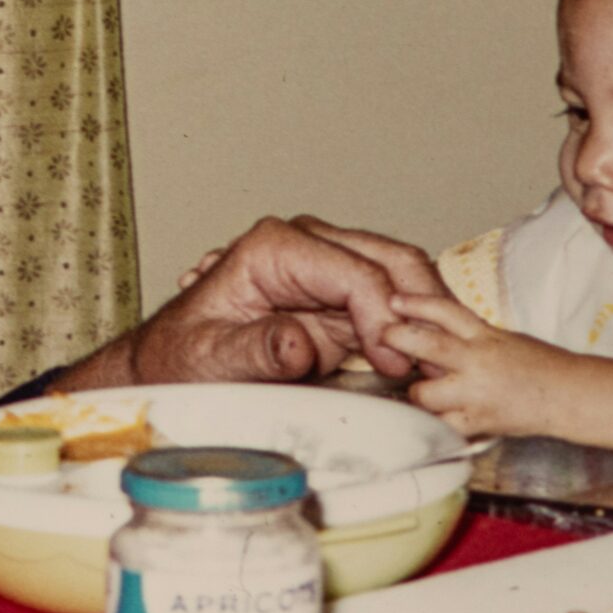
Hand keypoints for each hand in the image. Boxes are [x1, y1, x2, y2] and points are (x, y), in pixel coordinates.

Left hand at [61, 215, 446, 389]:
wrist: (174, 365)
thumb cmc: (183, 358)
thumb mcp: (208, 359)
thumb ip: (253, 350)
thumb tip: (296, 342)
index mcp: (274, 248)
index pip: (355, 270)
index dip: (384, 316)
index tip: (396, 361)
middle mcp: (308, 247)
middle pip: (391, 260)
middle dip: (422, 307)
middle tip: (435, 361)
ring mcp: (329, 269)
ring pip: (403, 277)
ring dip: (427, 315)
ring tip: (438, 363)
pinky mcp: (340, 300)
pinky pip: (393, 303)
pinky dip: (415, 328)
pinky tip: (425, 360)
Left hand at [384, 292, 564, 437]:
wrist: (568, 396)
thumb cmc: (538, 365)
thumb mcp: (502, 339)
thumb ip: (469, 337)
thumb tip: (431, 332)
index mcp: (485, 335)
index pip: (445, 310)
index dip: (416, 303)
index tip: (394, 301)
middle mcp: (478, 361)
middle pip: (427, 345)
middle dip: (399, 340)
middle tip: (385, 339)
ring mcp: (476, 394)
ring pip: (425, 393)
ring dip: (417, 394)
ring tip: (420, 393)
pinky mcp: (478, 422)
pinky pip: (442, 427)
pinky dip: (435, 425)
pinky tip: (433, 422)